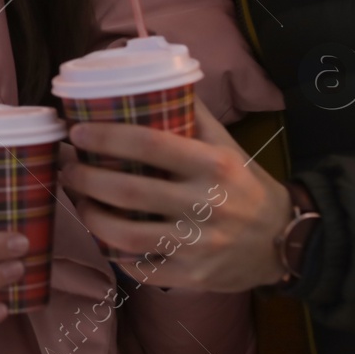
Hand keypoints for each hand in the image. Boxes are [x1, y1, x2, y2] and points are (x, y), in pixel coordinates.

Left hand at [58, 99, 292, 291]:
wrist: (286, 241)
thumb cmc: (245, 185)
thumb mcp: (227, 145)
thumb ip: (193, 114)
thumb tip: (158, 76)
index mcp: (214, 165)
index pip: (150, 144)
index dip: (106, 136)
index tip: (77, 131)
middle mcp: (207, 205)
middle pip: (128, 192)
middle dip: (85, 178)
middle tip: (68, 168)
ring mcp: (199, 245)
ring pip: (127, 235)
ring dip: (91, 216)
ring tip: (79, 200)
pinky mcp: (193, 277)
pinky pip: (140, 269)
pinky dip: (115, 254)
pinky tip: (104, 237)